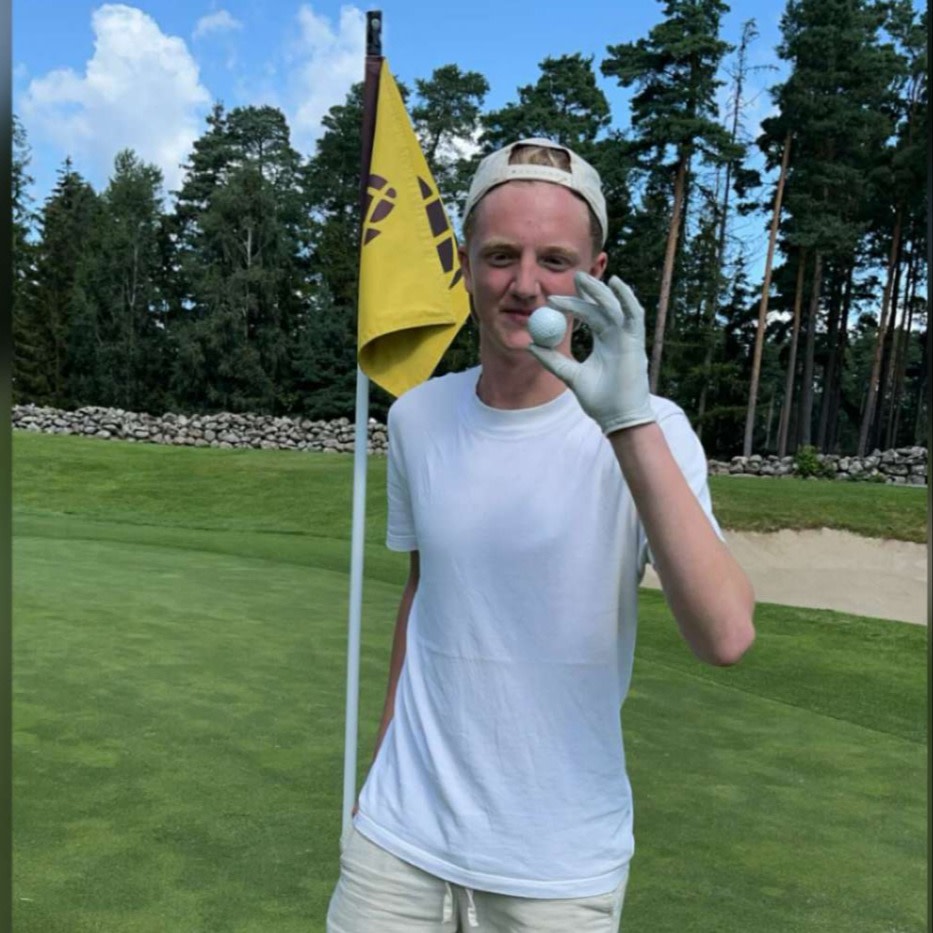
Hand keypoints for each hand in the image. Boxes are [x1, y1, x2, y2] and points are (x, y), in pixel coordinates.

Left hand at [527, 272, 655, 433]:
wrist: (617, 417)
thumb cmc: (599, 400)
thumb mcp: (570, 376)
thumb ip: (552, 360)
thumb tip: (529, 346)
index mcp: (604, 341)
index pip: (589, 315)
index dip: (573, 304)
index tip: (551, 299)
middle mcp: (617, 336)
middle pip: (603, 305)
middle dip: (589, 290)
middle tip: (572, 276)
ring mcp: (628, 338)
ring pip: (615, 306)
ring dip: (600, 291)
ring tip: (584, 278)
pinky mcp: (636, 342)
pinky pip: (633, 314)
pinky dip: (626, 297)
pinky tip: (616, 283)